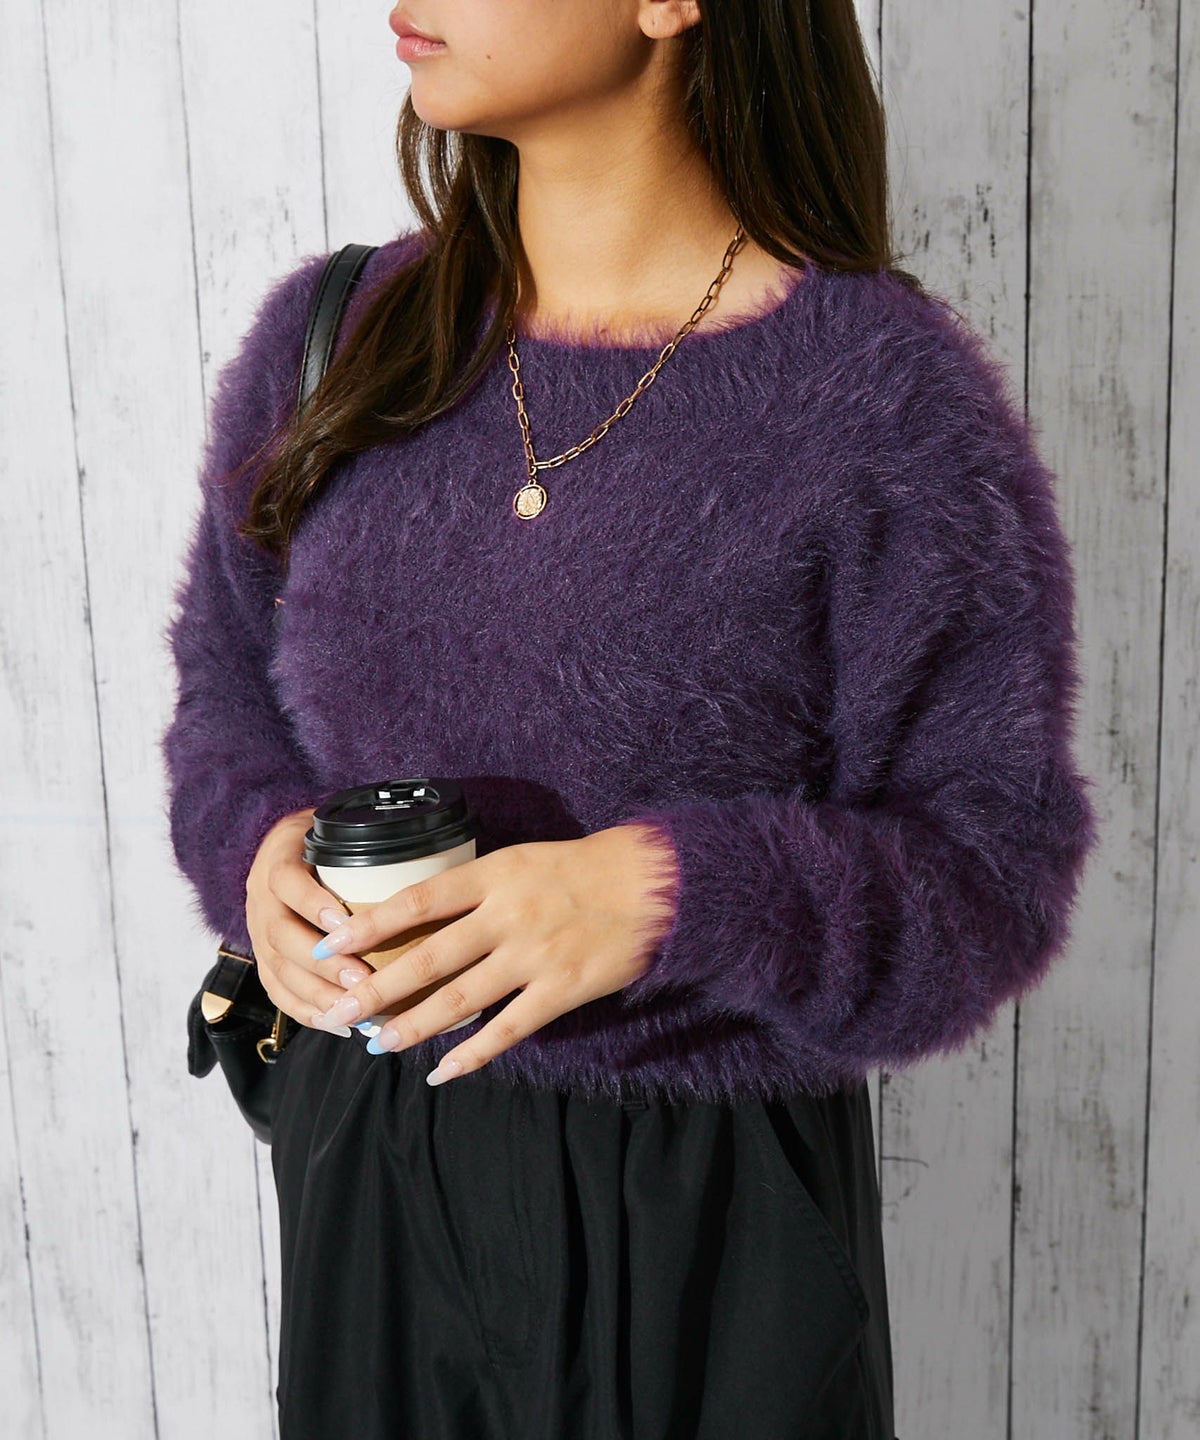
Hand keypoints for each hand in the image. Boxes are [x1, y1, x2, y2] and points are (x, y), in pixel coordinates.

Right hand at [244, 807, 375, 1034]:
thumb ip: (367, 847)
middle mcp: (261, 897)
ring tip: (354, 1008)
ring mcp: (257, 932)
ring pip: (276, 968)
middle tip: (362, 979)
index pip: (286, 880)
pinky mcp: (262, 959)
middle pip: (279, 934)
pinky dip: (306, 1011)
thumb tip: (428, 858)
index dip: (312, 903)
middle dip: (322, 962)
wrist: (285, 849)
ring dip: (317, 992)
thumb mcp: (338, 833)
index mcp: (278, 860)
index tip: (346, 922)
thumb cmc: (326, 844)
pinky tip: (337, 1023)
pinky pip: (276, 992)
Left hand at [309, 823, 679, 1083]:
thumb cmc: (582, 867)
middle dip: (376, 990)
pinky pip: (508, 1029)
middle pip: (428, 957)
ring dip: (414, 1026)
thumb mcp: (521, 859)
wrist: (654, 881)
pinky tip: (443, 1072)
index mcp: (494, 874)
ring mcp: (535, 955)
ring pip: (460, 1000)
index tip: (328, 945)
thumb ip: (477, 887)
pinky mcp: (563, 989)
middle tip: (336, 1014)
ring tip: (378, 1046)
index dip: (368, 925)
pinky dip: (472, 1055)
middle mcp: (508, 914)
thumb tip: (421, 914)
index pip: (416, 900)